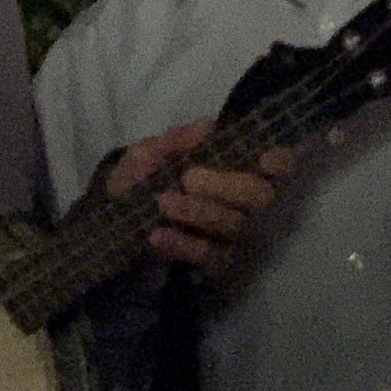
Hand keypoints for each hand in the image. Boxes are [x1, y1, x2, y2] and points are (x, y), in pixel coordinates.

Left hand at [105, 120, 287, 276]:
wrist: (110, 225)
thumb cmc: (139, 180)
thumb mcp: (147, 155)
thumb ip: (174, 142)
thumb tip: (206, 126)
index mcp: (234, 169)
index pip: (279, 165)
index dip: (280, 161)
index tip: (263, 159)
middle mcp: (244, 203)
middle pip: (261, 196)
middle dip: (227, 185)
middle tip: (189, 178)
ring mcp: (233, 236)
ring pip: (234, 226)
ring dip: (199, 212)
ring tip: (164, 202)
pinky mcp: (216, 264)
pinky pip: (209, 256)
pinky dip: (183, 244)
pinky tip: (158, 235)